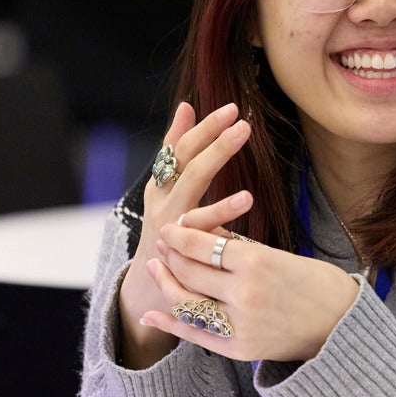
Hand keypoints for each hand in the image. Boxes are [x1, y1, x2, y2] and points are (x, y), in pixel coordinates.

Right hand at [115, 103, 251, 368]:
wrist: (149, 290)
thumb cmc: (168, 235)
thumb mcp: (170, 191)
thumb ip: (179, 153)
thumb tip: (187, 106)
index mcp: (161, 187)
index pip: (177, 149)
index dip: (197, 127)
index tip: (224, 107)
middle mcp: (162, 201)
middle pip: (185, 159)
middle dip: (211, 135)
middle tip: (239, 118)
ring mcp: (171, 223)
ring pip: (191, 184)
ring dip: (215, 158)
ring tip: (241, 140)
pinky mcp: (181, 247)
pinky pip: (202, 226)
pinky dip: (221, 211)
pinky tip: (246, 198)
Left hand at [137, 204, 361, 363]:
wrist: (343, 326)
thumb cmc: (318, 284)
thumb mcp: (281, 256)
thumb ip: (240, 247)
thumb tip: (203, 229)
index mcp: (257, 264)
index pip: (203, 246)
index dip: (180, 236)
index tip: (170, 228)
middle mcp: (243, 294)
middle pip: (189, 272)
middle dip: (170, 255)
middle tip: (162, 244)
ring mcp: (239, 324)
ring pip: (185, 302)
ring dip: (165, 283)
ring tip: (155, 268)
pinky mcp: (239, 349)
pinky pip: (194, 335)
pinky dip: (170, 324)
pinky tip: (153, 313)